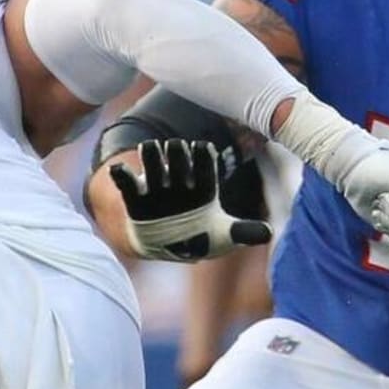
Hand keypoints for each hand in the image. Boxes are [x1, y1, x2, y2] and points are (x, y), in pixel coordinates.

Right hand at [109, 139, 272, 262]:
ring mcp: (158, 190)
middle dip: (177, 154)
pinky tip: (119, 170)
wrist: (171, 244)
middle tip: (175, 144)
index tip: (203, 147)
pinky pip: (129, 186)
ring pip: (154, 169)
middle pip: (178, 164)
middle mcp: (180, 184)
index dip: (203, 158)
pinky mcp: (138, 199)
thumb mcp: (223, 235)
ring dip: (151, 158)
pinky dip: (123, 177)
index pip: (204, 169)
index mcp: (203, 189)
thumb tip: (269, 233)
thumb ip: (243, 232)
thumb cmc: (202, 235)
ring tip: (149, 147)